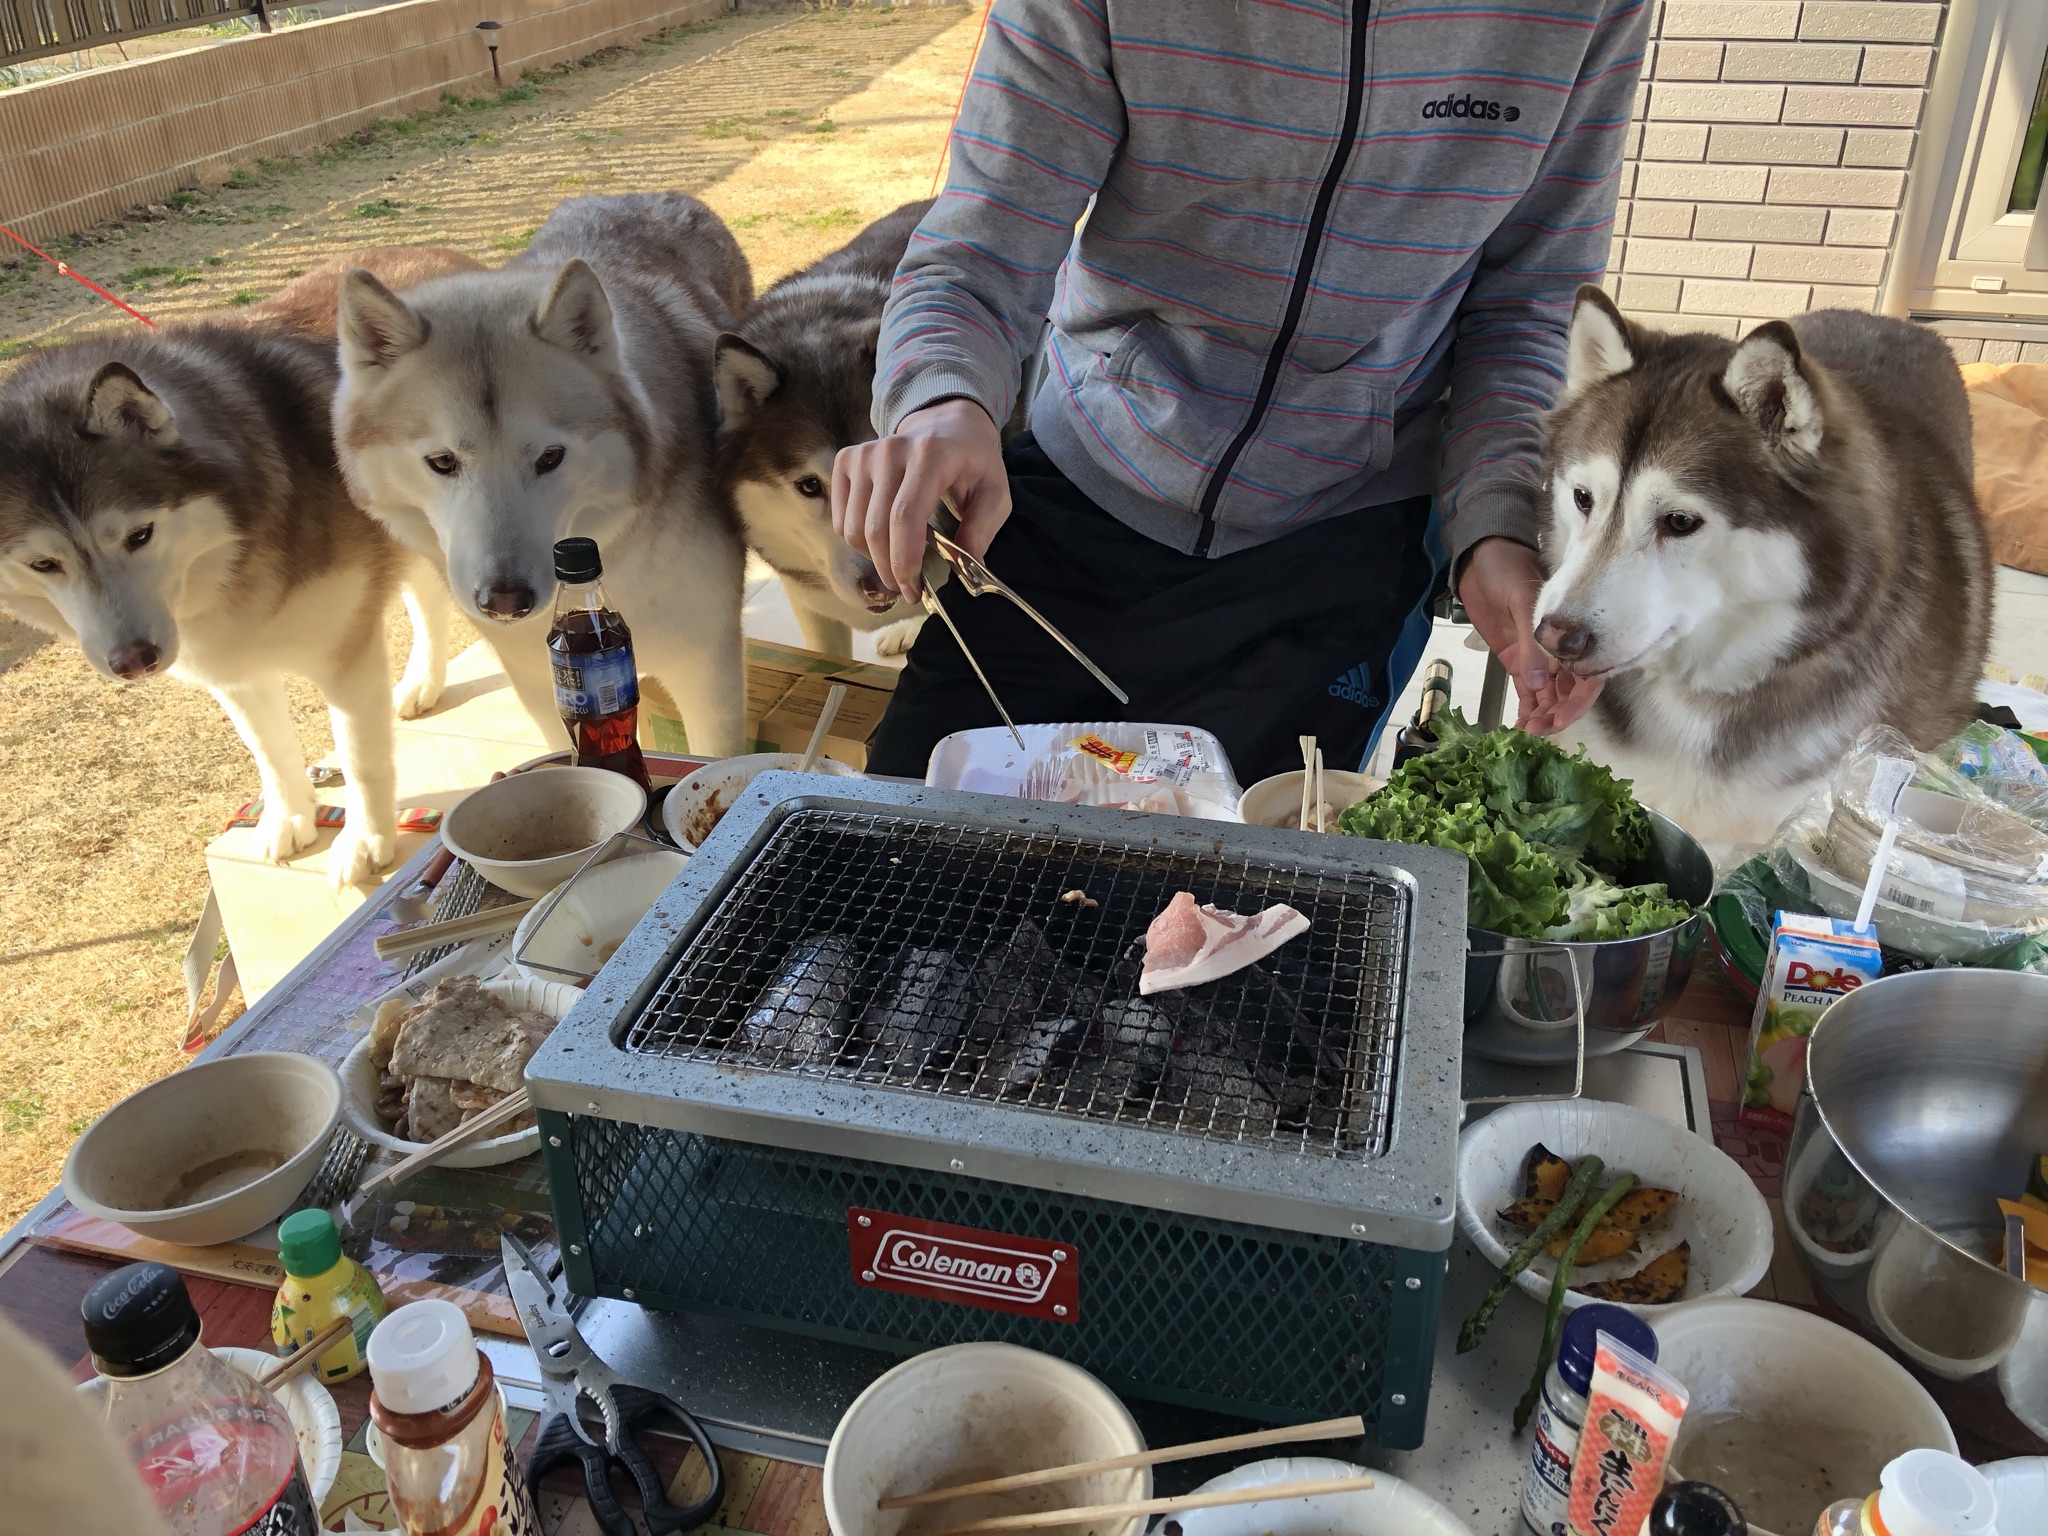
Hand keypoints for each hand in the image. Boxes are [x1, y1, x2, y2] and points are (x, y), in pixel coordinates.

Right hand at [832, 398, 1008, 599]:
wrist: (946, 421)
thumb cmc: (972, 461)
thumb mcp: (995, 493)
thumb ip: (982, 529)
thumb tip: (963, 568)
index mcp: (930, 456)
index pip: (904, 517)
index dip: (904, 560)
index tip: (914, 590)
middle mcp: (891, 450)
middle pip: (875, 528)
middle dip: (889, 569)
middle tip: (907, 587)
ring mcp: (864, 454)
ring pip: (853, 528)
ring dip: (873, 557)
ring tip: (897, 562)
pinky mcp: (847, 460)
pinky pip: (840, 518)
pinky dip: (858, 540)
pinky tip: (882, 539)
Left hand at [1457, 536, 1602, 736]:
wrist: (1480, 559)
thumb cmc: (1507, 567)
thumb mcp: (1521, 602)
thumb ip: (1531, 643)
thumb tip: (1537, 684)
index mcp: (1571, 631)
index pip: (1586, 672)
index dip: (1579, 700)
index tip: (1563, 719)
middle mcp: (1560, 648)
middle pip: (1569, 690)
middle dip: (1558, 714)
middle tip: (1542, 733)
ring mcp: (1538, 657)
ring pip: (1549, 694)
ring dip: (1543, 716)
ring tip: (1530, 736)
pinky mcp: (1517, 661)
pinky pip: (1527, 691)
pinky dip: (1526, 710)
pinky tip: (1522, 729)